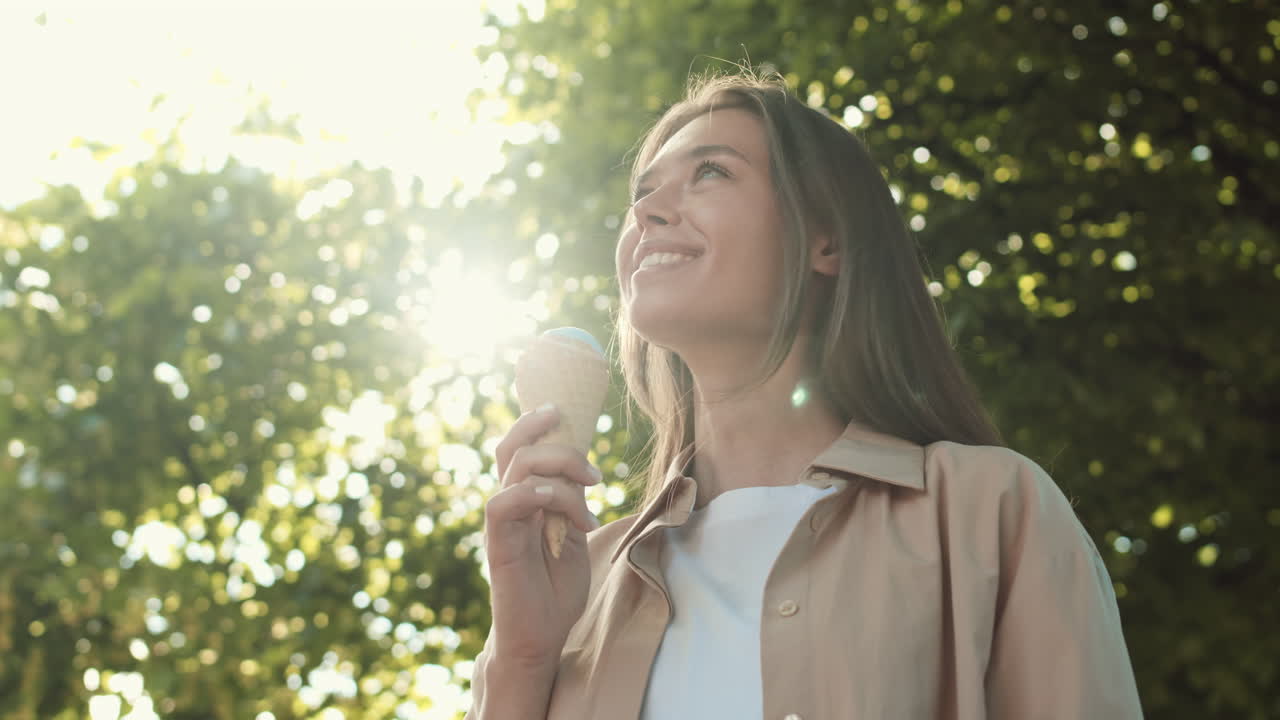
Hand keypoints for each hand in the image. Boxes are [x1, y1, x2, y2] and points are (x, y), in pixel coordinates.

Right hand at [483, 405, 600, 667]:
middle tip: (591, 466)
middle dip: (548, 436)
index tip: (562, 410)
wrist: (541, 638)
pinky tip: (560, 506)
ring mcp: (502, 524)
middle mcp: (509, 505)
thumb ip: (571, 501)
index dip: (531, 422)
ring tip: (590, 490)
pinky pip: (503, 504)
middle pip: (512, 448)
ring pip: (515, 469)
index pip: (517, 448)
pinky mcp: (498, 546)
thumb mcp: (573, 535)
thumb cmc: (556, 590)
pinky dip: (532, 494)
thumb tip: (584, 469)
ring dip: (558, 470)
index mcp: (525, 500)